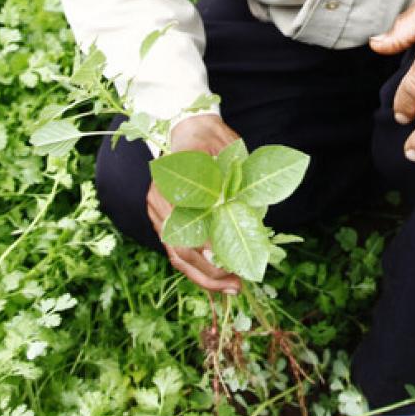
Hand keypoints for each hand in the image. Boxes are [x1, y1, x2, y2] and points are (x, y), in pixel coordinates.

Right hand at [147, 113, 242, 294]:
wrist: (189, 128)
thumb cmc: (212, 139)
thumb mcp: (229, 155)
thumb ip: (237, 185)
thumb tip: (255, 221)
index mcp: (170, 184)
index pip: (186, 227)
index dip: (207, 249)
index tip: (229, 262)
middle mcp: (159, 203)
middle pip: (180, 250)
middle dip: (210, 273)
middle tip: (237, 285)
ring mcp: (159, 215)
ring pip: (178, 256)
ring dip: (205, 276)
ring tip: (231, 287)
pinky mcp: (166, 222)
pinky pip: (179, 251)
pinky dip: (199, 267)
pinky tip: (219, 278)